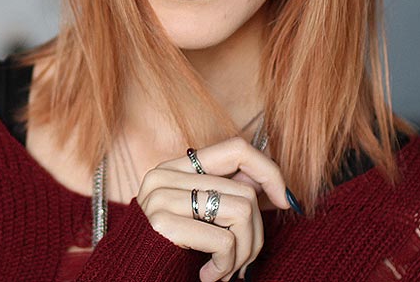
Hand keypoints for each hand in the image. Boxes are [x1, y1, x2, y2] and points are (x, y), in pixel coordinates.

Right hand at [135, 136, 293, 281]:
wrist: (135, 278)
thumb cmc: (171, 251)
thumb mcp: (199, 216)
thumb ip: (225, 193)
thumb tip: (267, 183)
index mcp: (175, 168)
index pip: (236, 149)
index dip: (268, 171)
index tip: (284, 201)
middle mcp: (164, 175)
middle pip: (246, 192)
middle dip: (255, 235)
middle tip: (241, 261)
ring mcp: (160, 196)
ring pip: (243, 212)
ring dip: (243, 253)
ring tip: (225, 270)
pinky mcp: (161, 222)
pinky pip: (224, 240)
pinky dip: (225, 265)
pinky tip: (208, 275)